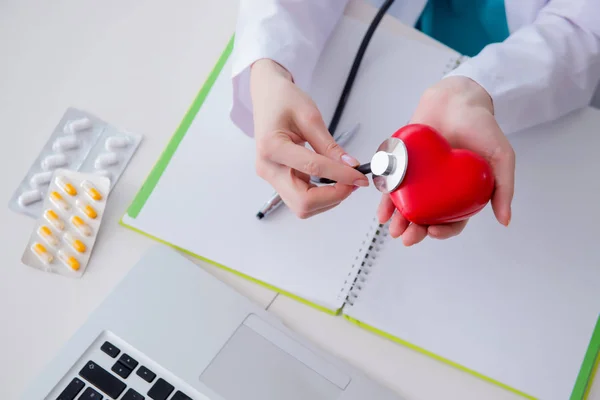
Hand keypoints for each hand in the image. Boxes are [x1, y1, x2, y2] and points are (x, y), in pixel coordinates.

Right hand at [250, 59, 368, 218]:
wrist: (267, 97)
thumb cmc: (282, 100)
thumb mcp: (310, 116)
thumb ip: (330, 145)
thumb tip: (350, 166)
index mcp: (272, 147)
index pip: (313, 168)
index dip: (341, 175)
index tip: (360, 177)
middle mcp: (267, 168)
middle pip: (302, 202)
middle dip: (331, 197)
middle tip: (352, 184)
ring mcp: (271, 176)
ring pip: (301, 206)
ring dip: (326, 200)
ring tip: (343, 181)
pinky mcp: (277, 179)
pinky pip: (300, 198)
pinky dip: (319, 196)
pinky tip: (331, 181)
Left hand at [377, 76, 514, 244]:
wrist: (457, 98)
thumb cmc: (481, 126)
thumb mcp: (501, 156)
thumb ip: (503, 187)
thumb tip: (505, 220)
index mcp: (462, 191)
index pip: (453, 219)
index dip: (444, 229)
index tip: (434, 231)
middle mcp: (440, 188)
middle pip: (427, 216)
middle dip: (416, 231)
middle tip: (408, 237)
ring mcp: (421, 177)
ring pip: (408, 204)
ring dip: (400, 220)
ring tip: (394, 229)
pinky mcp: (404, 164)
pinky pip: (393, 184)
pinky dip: (387, 198)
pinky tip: (383, 211)